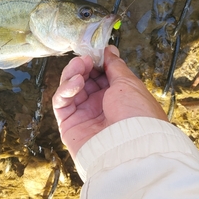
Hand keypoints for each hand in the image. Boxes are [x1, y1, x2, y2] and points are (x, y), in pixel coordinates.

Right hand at [52, 45, 167, 158]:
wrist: (132, 148)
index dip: (96, 62)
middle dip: (83, 66)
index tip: (94, 51)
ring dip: (73, 74)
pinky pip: (61, 103)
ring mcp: (84, 116)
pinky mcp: (69, 125)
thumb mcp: (128, 83)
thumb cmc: (137, 115)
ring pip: (70, 89)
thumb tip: (109, 50)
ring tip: (80, 66)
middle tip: (85, 58)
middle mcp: (100, 106)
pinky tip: (76, 82)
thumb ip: (114, 66)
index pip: (101, 76)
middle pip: (84, 81)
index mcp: (118, 97)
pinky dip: (65, 89)